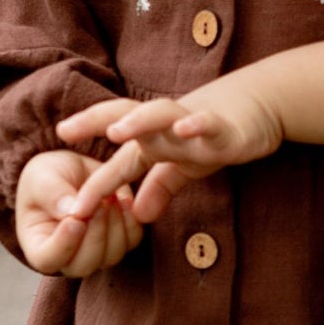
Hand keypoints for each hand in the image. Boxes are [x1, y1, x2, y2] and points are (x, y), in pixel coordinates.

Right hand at [14, 149, 143, 274]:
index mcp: (38, 245)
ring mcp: (95, 253)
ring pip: (110, 256)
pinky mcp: (119, 241)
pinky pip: (130, 242)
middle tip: (99, 204)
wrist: (72, 169)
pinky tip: (123, 200)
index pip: (48, 260)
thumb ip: (51, 194)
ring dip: (114, 227)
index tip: (75, 220)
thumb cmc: (48, 176)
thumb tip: (71, 212)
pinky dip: (130, 222)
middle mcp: (67, 256)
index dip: (63, 245)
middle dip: (94, 235)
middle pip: (83, 265)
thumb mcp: (42, 177)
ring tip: (109, 197)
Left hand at [55, 75, 283, 223]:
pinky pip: (207, 124)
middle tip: (64, 130)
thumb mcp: (184, 167)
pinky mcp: (223, 127)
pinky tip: (185, 130)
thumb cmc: (213, 135)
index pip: (119, 161)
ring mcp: (192, 125)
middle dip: (94, 121)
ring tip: (116, 130)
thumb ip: (160, 188)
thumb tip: (139, 217)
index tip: (70, 207)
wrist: (259, 108)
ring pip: (160, 116)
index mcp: (154, 141)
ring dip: (137, 121)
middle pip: (124, 117)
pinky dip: (196, 125)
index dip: (95, 182)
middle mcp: (166, 128)